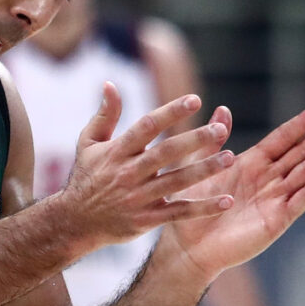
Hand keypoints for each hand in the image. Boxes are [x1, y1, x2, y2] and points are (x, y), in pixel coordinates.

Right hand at [57, 86, 235, 247]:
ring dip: (204, 170)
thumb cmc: (86, 177)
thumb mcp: (88, 143)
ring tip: (229, 158)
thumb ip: (105, 115)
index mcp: (117, 151)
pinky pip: (179, 213)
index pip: (147, 126)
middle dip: (194, 140)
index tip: (194, 99)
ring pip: (177, 182)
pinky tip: (226, 201)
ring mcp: (138, 198)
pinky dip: (203, 208)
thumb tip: (110, 84)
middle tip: (220, 129)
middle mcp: (129, 173)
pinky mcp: (146, 220)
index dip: (170, 112)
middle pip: (166, 153)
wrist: (74, 222)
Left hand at [162, 104, 304, 278]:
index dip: (302, 124)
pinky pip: (302, 198)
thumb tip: (222, 108)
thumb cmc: (190, 209)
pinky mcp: (277, 219)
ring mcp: (275, 199)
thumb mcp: (202, 168)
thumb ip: (215, 141)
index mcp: (250, 165)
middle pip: (300, 153)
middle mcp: (267, 180)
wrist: (188, 246)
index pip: (282, 139)